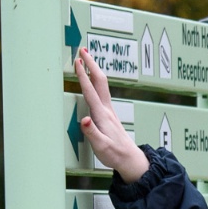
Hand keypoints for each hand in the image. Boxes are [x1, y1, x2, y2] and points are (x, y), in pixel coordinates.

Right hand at [74, 48, 149, 182]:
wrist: (129, 159)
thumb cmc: (114, 154)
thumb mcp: (101, 147)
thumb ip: (92, 133)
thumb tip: (85, 120)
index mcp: (101, 116)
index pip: (90, 91)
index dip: (83, 76)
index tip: (77, 61)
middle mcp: (106, 109)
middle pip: (99, 81)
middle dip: (91, 64)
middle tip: (82, 49)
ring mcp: (109, 110)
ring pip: (101, 84)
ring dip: (94, 69)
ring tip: (87, 57)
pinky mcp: (109, 114)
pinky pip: (102, 90)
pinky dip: (96, 79)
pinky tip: (93, 78)